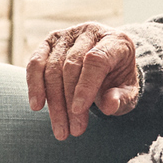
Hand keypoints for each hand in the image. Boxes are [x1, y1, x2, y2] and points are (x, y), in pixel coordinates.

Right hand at [25, 22, 139, 139]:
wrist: (109, 65)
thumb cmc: (119, 80)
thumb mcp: (128, 92)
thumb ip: (121, 98)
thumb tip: (109, 105)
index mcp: (115, 40)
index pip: (96, 59)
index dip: (86, 86)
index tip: (78, 111)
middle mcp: (90, 31)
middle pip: (71, 65)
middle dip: (68, 101)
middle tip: (72, 131)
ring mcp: (68, 34)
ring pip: (52, 67)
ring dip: (53, 102)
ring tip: (60, 129)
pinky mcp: (49, 42)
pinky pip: (36, 62)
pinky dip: (34, 84)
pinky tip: (37, 106)